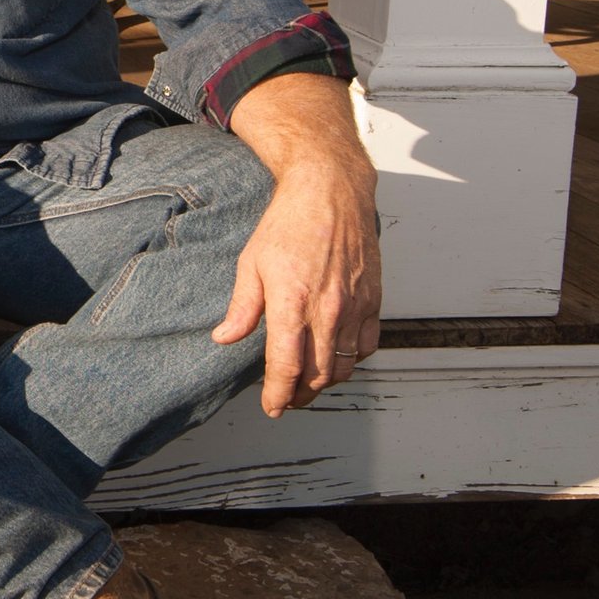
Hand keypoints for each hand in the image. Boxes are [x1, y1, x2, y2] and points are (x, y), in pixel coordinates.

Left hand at [210, 168, 381, 415]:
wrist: (330, 191)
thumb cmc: (290, 222)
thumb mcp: (252, 262)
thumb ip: (242, 308)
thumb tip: (225, 338)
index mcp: (293, 302)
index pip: (287, 366)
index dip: (278, 395)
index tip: (272, 406)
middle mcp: (327, 309)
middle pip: (317, 375)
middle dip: (300, 395)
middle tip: (287, 399)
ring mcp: (354, 306)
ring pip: (344, 366)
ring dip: (325, 383)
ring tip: (308, 383)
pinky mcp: (373, 300)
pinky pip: (366, 346)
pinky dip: (352, 361)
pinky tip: (337, 358)